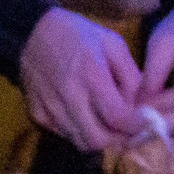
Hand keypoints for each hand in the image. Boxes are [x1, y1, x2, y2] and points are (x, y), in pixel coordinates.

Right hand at [18, 6, 144, 151]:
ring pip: (79, 142)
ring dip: (97, 138)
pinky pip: (62, 135)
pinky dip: (76, 132)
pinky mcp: (36, 113)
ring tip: (104, 124)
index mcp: (92, 74)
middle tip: (124, 130)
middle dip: (116, 140)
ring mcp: (49, 106)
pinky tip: (81, 116)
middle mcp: (68, 94)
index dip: (135, 128)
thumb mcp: (113, 44)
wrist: (30, 31)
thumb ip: (132, 77)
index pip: (117, 118)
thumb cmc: (78, 35)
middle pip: (97, 139)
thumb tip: (142, 108)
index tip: (144, 125)